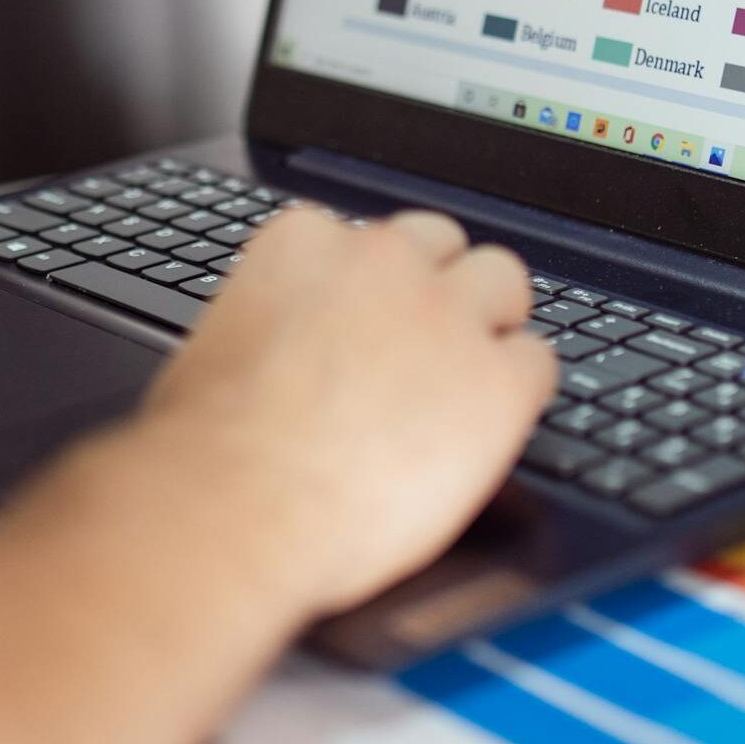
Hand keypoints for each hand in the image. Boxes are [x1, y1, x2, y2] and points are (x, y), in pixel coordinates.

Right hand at [127, 210, 556, 616]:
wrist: (238, 505)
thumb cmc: (206, 448)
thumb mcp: (218, 348)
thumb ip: (270, 322)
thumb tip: (279, 347)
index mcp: (308, 243)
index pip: (364, 238)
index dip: (368, 288)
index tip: (364, 323)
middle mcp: (384, 261)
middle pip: (442, 243)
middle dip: (437, 287)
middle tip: (423, 346)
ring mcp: (447, 316)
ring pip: (503, 281)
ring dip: (489, 321)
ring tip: (466, 377)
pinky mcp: (497, 382)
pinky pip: (537, 363)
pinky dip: (516, 392)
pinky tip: (488, 426)